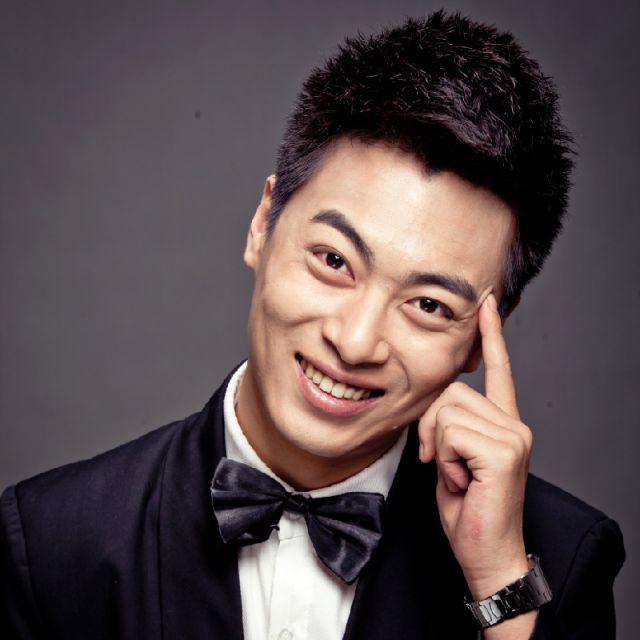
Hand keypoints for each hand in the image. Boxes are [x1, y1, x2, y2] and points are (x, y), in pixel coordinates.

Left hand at [418, 294, 531, 599]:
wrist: (485, 551)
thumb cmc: (467, 507)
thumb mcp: (451, 458)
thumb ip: (449, 426)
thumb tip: (435, 404)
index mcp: (502, 422)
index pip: (498, 370)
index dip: (491, 336)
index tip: (486, 305)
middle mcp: (513, 423)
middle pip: (450, 392)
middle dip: (430, 426)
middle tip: (437, 460)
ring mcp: (513, 435)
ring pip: (447, 410)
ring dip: (438, 446)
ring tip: (455, 473)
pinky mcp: (504, 450)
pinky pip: (450, 432)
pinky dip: (445, 458)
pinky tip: (463, 481)